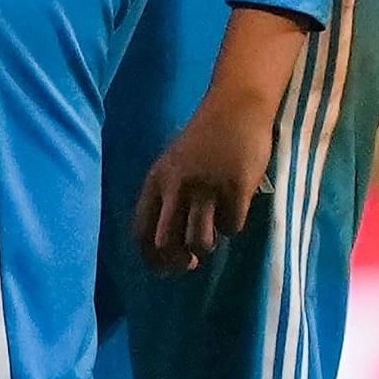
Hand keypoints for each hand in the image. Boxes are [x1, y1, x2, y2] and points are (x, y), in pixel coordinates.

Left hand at [133, 4, 308, 271]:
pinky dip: (234, 224)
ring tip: (215, 229)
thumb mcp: (174, 166)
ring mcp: (206, 186)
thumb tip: (171, 245)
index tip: (166, 271)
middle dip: (178, 261)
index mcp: (156, 180)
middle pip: (166, 242)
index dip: (151, 258)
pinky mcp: (236, 187)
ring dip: (208, 246)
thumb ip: (168, 198)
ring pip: (200, 242)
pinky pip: (232, 226)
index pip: (141, 231)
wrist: (236, 107)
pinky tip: (237, 206)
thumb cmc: (205, 141)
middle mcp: (176, 185)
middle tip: (192, 262)